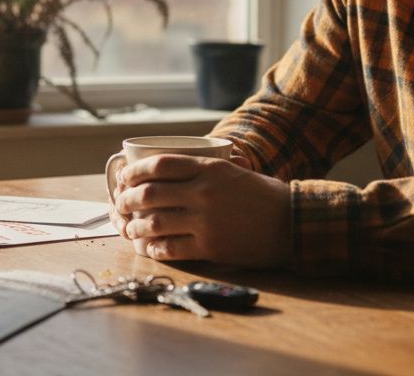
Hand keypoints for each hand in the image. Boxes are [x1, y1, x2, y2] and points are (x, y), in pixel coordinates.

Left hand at [114, 154, 289, 267]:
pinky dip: (153, 248)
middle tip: (121, 204)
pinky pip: (170, 248)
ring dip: (135, 227)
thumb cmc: (264, 196)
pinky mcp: (210, 247)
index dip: (135, 172)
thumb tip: (171, 171)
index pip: (159, 165)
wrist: (292, 223)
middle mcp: (204, 192)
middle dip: (127, 200)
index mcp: (210, 168)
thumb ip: (204, 170)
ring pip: (154, 222)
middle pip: (150, 194)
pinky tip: (148, 248)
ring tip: (130, 229)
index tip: (124, 178)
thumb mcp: (234, 171)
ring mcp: (205, 221)